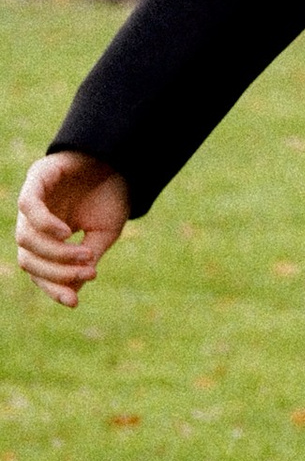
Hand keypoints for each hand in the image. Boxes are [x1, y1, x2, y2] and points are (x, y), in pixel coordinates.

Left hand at [14, 153, 129, 308]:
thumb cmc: (113, 195)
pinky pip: (28, 205)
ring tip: (85, 253)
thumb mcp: (103, 235)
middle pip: (27, 258)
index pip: (38, 269)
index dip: (53, 287)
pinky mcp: (38, 177)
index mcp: (47, 236)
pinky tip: (65, 232)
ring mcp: (33, 198)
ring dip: (55, 253)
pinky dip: (44, 223)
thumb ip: (86, 260)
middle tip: (87, 272)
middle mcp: (33, 220)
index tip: (75, 301)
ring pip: (25, 238)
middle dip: (56, 272)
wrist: (124, 159)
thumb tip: (72, 293)